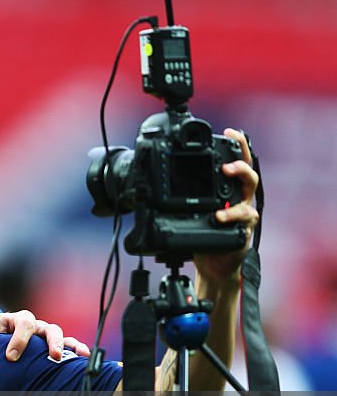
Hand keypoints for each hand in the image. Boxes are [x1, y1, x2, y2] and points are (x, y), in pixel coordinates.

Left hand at [0, 310, 91, 360]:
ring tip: (67, 358)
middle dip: (50, 342)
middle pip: (45, 328)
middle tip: (52, 356)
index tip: (11, 357)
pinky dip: (76, 348)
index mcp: (13, 320)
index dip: (19, 339)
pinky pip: (67, 345)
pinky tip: (84, 356)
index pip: (21, 324)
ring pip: (58, 335)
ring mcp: (42, 336)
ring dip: (65, 345)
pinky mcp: (49, 347)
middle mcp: (31, 326)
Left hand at [193, 128, 260, 284]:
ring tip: (225, 176)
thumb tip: (146, 185)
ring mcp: (244, 215)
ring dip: (238, 184)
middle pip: (248, 174)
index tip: (232, 131)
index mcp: (229, 190)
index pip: (236, 163)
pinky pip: (241, 221)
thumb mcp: (192, 211)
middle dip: (240, 164)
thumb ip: (182, 196)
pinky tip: (219, 216)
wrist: (213, 264)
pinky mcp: (243, 232)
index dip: (238, 146)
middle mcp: (240, 199)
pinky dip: (230, 216)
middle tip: (226, 164)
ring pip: (248, 195)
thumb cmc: (205, 235)